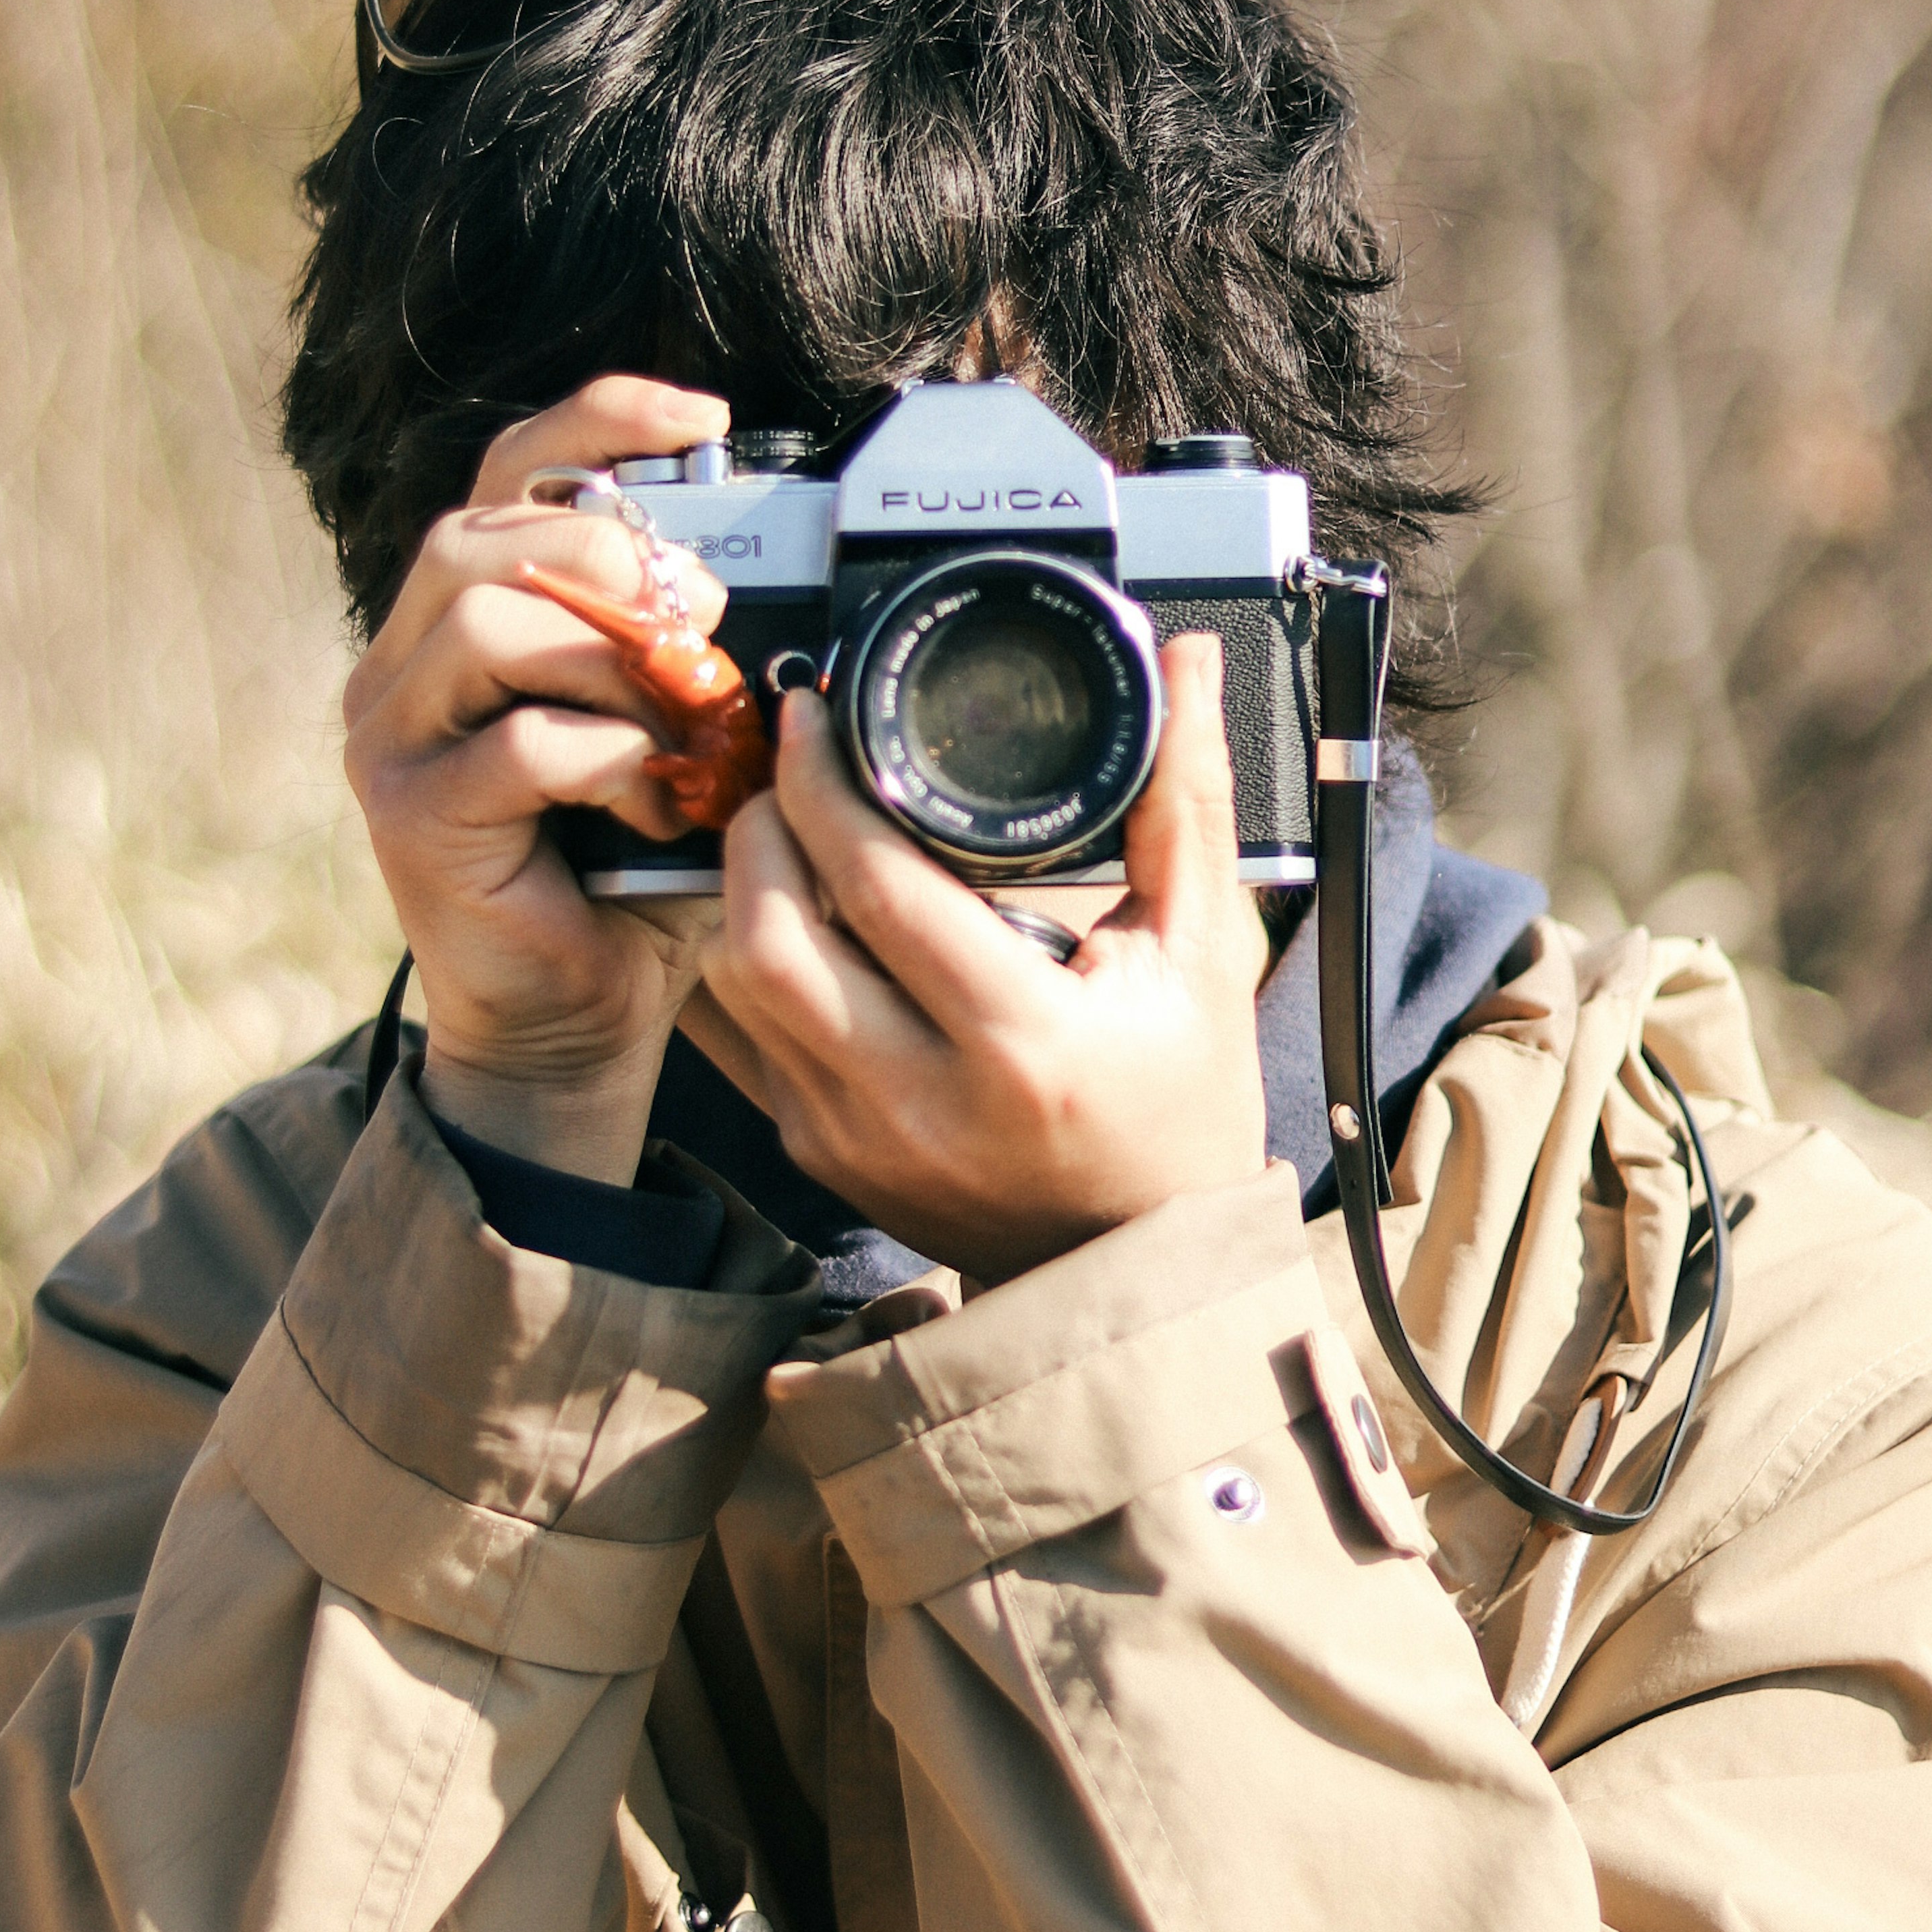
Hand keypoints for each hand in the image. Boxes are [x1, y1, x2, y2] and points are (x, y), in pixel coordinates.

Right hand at [343, 377, 732, 1180]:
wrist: (573, 1021)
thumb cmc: (627, 870)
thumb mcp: (668, 736)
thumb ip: (684, 654)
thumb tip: (763, 579)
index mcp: (457, 618)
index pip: (505, 473)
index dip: (597, 422)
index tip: (705, 419)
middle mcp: (401, 664)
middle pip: (480, 535)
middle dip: (608, 559)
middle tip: (702, 618)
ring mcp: (391, 739)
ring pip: (488, 625)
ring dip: (613, 661)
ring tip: (687, 722)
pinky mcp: (413, 819)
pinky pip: (520, 744)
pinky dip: (612, 759)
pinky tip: (659, 799)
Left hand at [695, 635, 1269, 1281]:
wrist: (1134, 1267)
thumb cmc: (1177, 1108)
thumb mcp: (1201, 958)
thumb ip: (1184, 804)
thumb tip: (1187, 665)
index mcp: (1019, 1042)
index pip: (876, 888)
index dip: (824, 781)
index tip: (815, 712)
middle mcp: (917, 1100)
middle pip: (766, 938)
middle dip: (755, 826)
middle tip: (784, 763)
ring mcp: (853, 1137)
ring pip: (730, 986)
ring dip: (736, 893)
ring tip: (779, 825)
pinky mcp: (816, 1156)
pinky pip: (733, 1041)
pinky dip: (739, 962)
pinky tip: (778, 910)